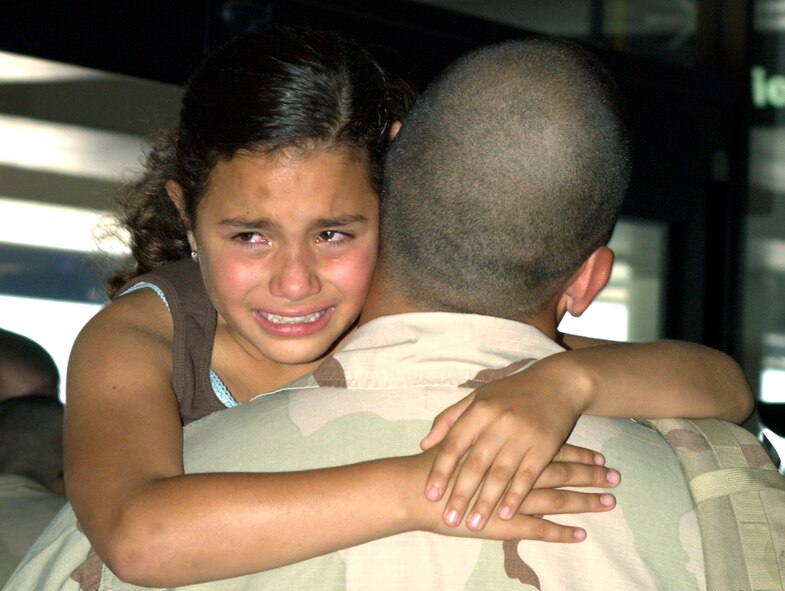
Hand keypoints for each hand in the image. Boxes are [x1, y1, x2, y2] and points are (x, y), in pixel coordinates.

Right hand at [412, 445, 619, 542]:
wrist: (415, 489)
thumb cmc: (434, 463)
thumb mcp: (459, 435)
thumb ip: (483, 429)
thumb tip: (498, 422)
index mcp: (508, 446)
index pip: (550, 449)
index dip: (576, 453)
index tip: (599, 456)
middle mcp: (515, 469)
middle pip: (560, 471)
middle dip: (590, 474)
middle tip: (616, 477)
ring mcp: (512, 498)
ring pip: (556, 498)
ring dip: (584, 501)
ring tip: (609, 503)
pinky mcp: (505, 523)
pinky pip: (539, 528)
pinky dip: (561, 532)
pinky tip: (580, 534)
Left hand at [420, 361, 591, 529]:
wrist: (557, 384)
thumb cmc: (511, 393)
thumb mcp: (478, 398)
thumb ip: (450, 420)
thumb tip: (424, 444)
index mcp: (479, 410)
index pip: (454, 443)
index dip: (441, 470)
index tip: (430, 494)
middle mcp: (499, 422)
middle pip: (475, 463)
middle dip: (461, 494)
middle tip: (449, 519)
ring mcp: (523, 434)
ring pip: (500, 474)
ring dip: (486, 502)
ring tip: (474, 525)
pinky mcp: (545, 446)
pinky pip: (527, 476)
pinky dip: (516, 497)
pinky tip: (505, 515)